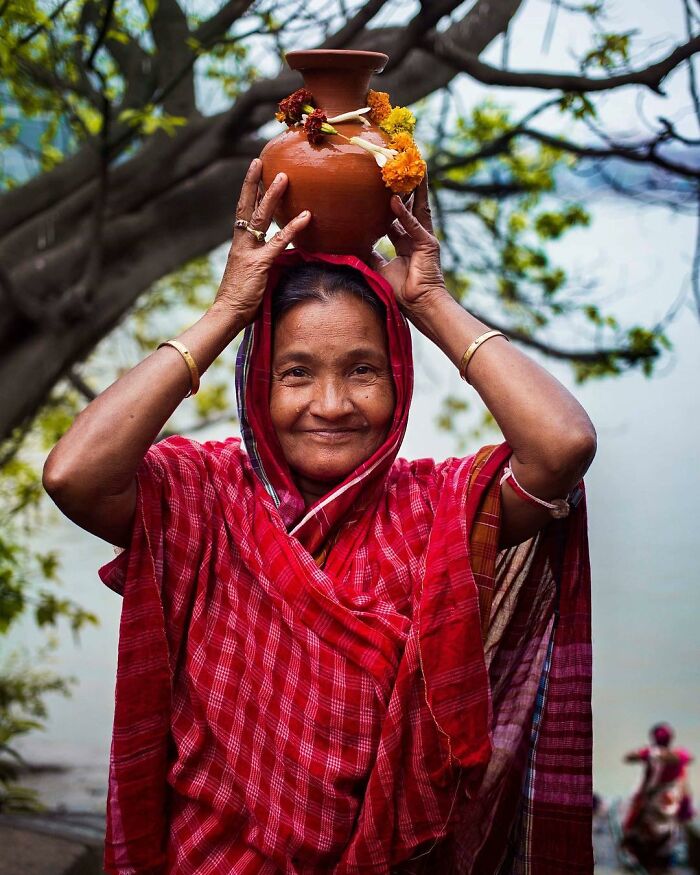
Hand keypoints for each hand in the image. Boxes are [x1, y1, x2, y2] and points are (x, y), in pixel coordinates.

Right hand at [214, 159, 311, 325]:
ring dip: (272, 195)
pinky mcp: (260, 264)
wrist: (227, 315)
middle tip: (260, 162)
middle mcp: (241, 244)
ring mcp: (249, 252)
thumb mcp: (253, 277)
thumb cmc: (241, 302)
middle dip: (253, 183)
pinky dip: (293, 228)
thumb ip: (265, 265)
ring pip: (260, 217)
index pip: (242, 213)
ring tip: (284, 176)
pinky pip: (279, 242)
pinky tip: (307, 216)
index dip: (248, 194)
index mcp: (239, 246)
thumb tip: (283, 261)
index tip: (254, 175)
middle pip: (245, 206)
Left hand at [369, 174, 447, 314]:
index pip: (397, 218)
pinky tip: (394, 200)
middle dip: (407, 187)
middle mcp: (416, 237)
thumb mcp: (379, 268)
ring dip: (415, 188)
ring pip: (418, 208)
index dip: (391, 203)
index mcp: (406, 243)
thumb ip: (370, 254)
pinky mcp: (428, 244)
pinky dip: (403, 214)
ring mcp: (424, 238)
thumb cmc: (401, 292)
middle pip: (411, 206)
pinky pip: (413, 225)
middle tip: (401, 166)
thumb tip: (351, 246)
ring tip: (412, 167)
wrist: (418, 305)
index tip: (382, 188)